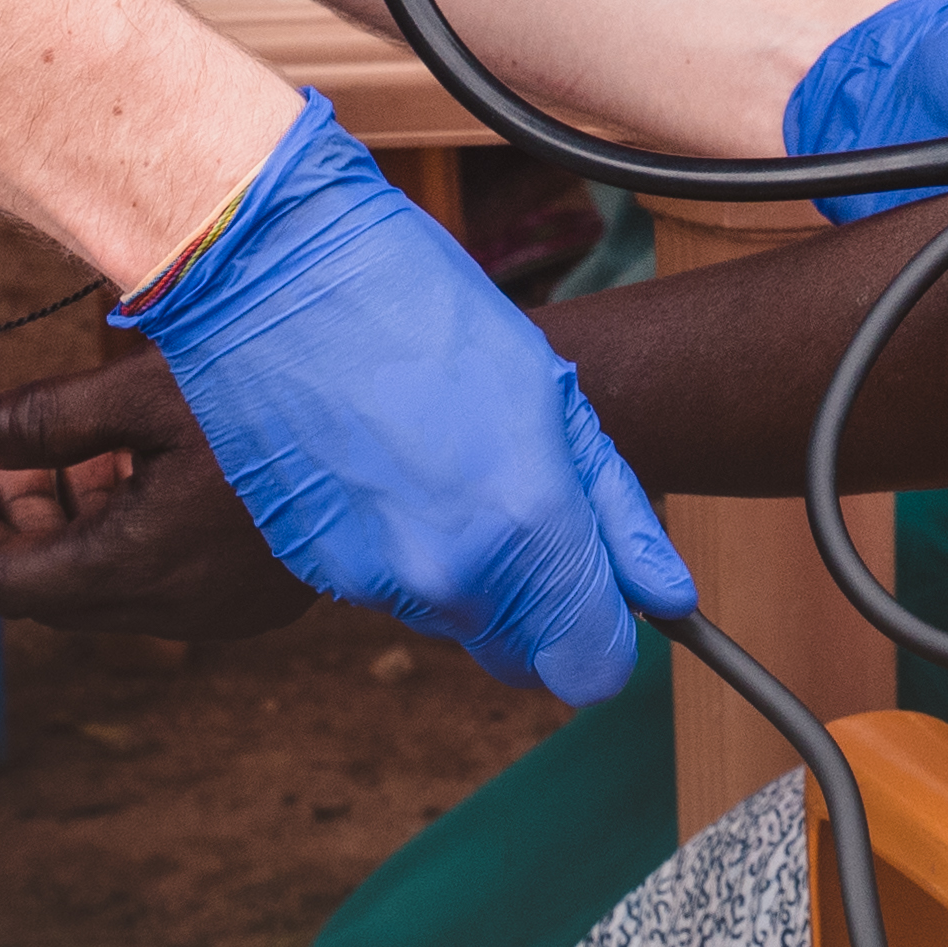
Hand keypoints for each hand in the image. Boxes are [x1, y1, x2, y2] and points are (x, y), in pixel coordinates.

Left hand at [0, 350, 317, 643]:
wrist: (405, 437)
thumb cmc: (272, 398)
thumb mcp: (149, 390)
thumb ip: (47, 420)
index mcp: (133, 567)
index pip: (7, 582)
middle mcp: (170, 610)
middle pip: (56, 587)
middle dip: (19, 521)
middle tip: (3, 455)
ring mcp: (219, 612)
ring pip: (110, 585)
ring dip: (77, 525)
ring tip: (74, 450)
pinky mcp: (257, 599)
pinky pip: (164, 582)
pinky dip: (131, 536)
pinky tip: (145, 471)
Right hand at [115, 93, 692, 701]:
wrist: (276, 279)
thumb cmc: (422, 309)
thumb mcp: (553, 392)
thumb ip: (617, 511)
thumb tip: (671, 598)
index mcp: (525, 529)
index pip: (591, 667)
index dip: (610, 635)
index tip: (611, 596)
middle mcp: (451, 580)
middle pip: (524, 655)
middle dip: (544, 605)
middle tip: (532, 502)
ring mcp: (376, 582)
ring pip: (458, 621)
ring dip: (473, 572)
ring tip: (450, 460)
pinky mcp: (317, 572)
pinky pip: (393, 590)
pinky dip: (405, 549)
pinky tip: (393, 465)